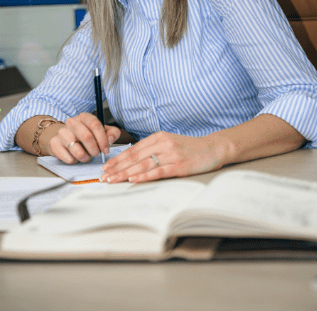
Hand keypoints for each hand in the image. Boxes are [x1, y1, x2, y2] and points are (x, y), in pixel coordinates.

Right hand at [45, 113, 120, 163]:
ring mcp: (62, 132)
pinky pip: (67, 157)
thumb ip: (112, 133)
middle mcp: (72, 122)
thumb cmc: (87, 134)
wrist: (65, 138)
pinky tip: (75, 158)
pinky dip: (74, 161)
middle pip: (86, 136)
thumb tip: (111, 139)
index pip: (95, 125)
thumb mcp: (102, 131)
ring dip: (84, 157)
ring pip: (76, 149)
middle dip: (94, 149)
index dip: (103, 139)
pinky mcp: (54, 143)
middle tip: (96, 154)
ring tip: (86, 157)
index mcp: (84, 117)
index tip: (106, 150)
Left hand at [100, 131, 227, 182]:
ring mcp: (171, 155)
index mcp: (158, 137)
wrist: (213, 148)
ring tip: (112, 180)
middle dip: (116, 167)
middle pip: (134, 157)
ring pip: (142, 164)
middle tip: (103, 177)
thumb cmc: (190, 148)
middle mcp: (163, 144)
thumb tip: (133, 160)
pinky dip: (144, 175)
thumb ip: (153, 149)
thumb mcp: (170, 143)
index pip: (133, 149)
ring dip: (125, 173)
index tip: (105, 167)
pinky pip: (158, 171)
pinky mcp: (179, 165)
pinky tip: (133, 179)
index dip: (117, 159)